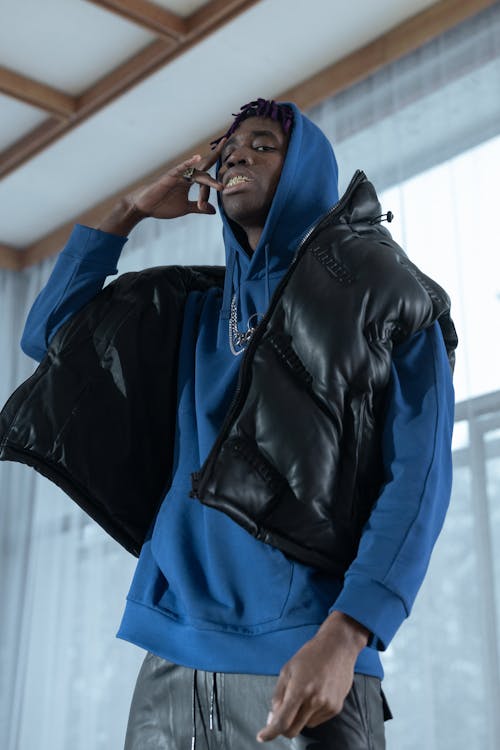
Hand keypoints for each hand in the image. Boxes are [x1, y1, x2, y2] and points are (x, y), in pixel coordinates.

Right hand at [98, 138, 225, 235]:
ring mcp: (178, 175)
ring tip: (220, 179)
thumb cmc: (162, 205)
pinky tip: (197, 158)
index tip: (229, 159)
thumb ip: (199, 208)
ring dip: (208, 177)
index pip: (207, 173)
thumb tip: (214, 211)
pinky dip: (188, 164)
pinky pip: (180, 169)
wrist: (145, 207)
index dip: (217, 165)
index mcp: (190, 181)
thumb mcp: (185, 208)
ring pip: (196, 172)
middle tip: (226, 142)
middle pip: (203, 164)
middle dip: (215, 154)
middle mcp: (186, 176)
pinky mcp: (169, 177)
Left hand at [256, 612, 368, 741]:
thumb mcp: (287, 670)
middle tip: (280, 715)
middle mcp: (315, 701)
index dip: (270, 732)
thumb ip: (278, 695)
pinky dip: (311, 713)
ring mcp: (327, 706)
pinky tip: (315, 694)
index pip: (282, 721)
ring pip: (305, 725)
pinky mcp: (336, 708)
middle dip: (283, 728)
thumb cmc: (310, 655)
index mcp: (300, 689)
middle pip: (293, 730)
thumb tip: (274, 716)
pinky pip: (317, 720)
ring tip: (305, 693)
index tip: (262, 736)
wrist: (338, 647)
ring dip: (299, 717)